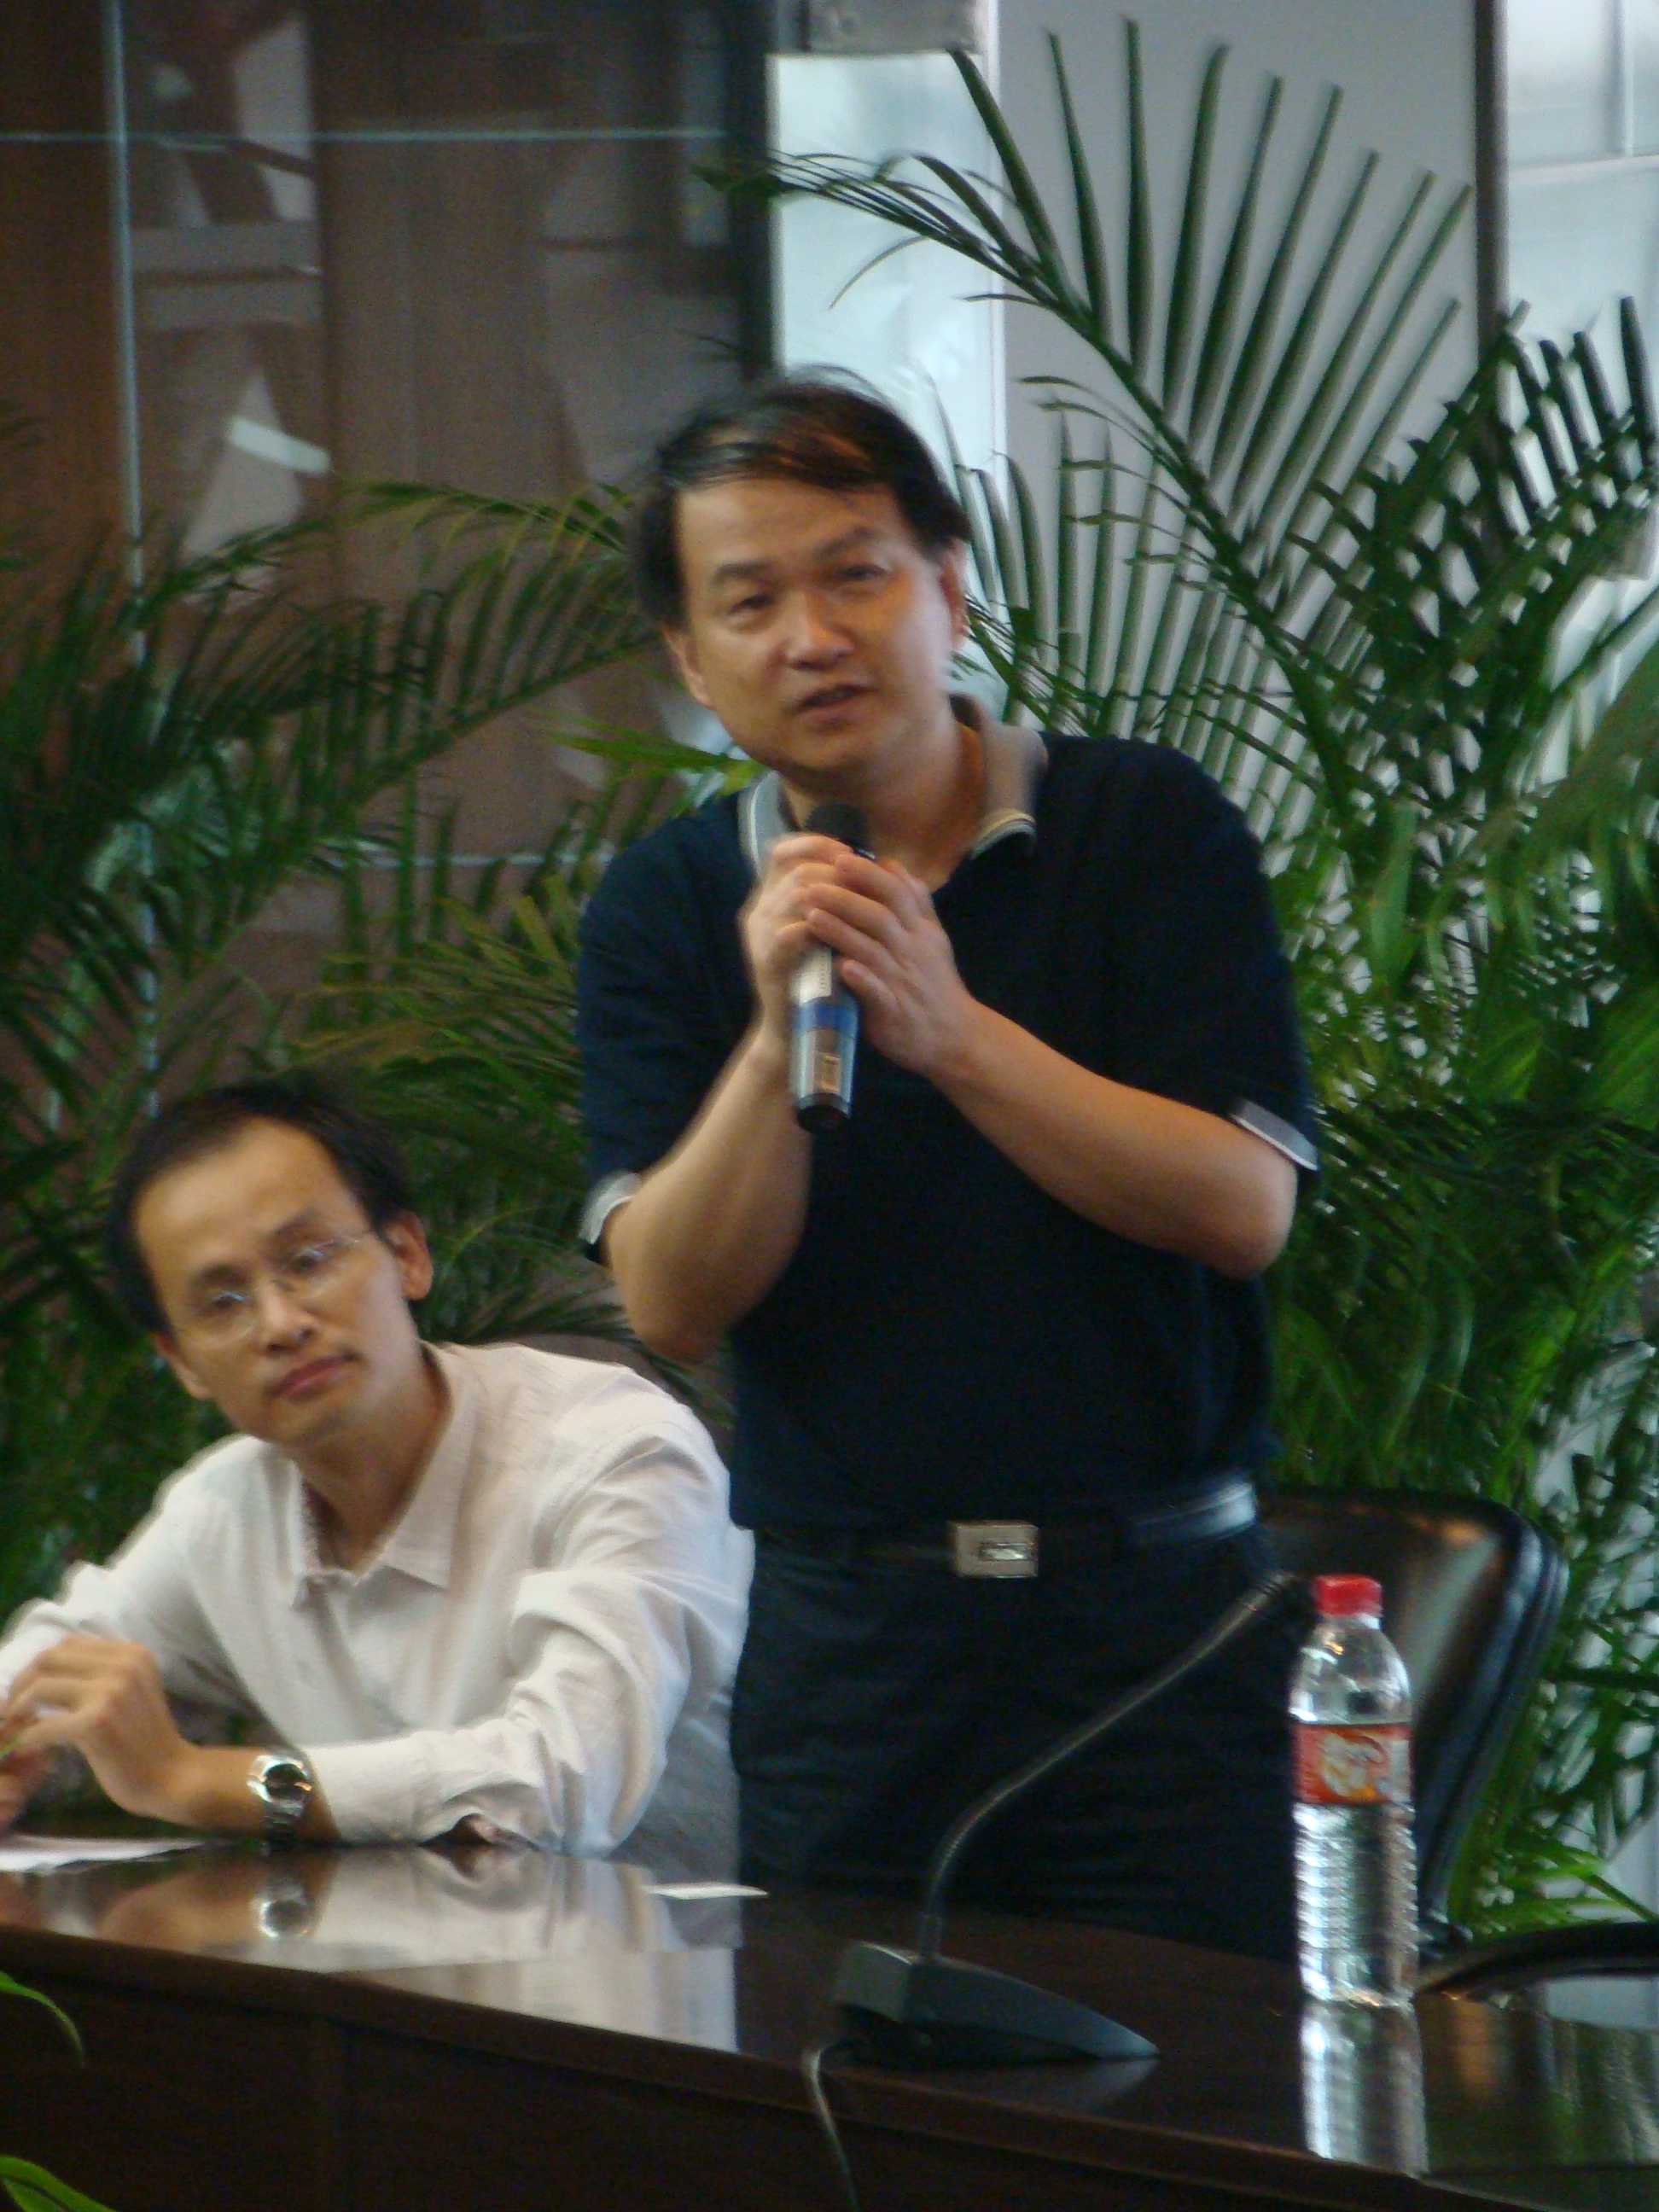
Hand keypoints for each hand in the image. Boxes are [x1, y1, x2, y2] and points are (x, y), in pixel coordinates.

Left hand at [0, 1638, 193, 1823]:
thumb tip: (46, 1675)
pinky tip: (26, 1749)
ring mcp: (110, 1692)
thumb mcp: (131, 1691)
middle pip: (49, 1658)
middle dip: (22, 1683)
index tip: (29, 1691)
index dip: (40, 1666)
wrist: (172, 1776)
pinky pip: (43, 1725)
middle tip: (14, 1710)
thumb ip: (101, 1675)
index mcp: (131, 1653)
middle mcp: (122, 1664)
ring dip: (18, 1709)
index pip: (68, 1644)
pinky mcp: (95, 1723)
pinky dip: (27, 1738)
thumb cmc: (147, 1740)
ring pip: (40, 1687)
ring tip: (15, 1728)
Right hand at [739, 833, 851, 1046]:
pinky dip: (817, 928)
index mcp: (770, 898)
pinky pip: (788, 935)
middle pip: (795, 869)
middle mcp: (759, 911)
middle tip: (864, 879)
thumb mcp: (820, 930)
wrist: (792, 1028)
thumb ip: (830, 897)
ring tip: (860, 900)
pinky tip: (841, 930)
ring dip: (833, 895)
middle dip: (835, 870)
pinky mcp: (767, 964)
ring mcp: (760, 937)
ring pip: (793, 896)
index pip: (784, 851)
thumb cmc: (814, 975)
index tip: (849, 851)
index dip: (817, 844)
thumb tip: (864, 862)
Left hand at [799, 852, 979, 1076]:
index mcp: (921, 931)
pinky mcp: (893, 1011)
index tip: (839, 858)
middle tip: (812, 885)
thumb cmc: (935, 984)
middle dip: (844, 898)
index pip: (897, 892)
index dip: (867, 874)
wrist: (955, 1036)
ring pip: (872, 950)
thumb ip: (913, 901)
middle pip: (880, 916)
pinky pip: (876, 991)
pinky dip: (859, 978)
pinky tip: (838, 966)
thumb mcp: (932, 937)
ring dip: (841, 931)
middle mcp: (913, 951)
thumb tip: (891, 864)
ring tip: (810, 917)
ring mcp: (903, 981)